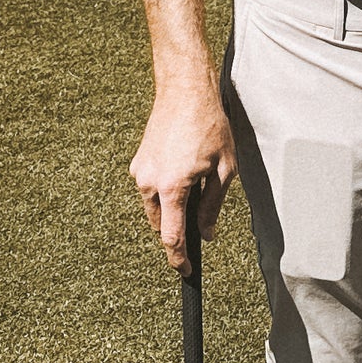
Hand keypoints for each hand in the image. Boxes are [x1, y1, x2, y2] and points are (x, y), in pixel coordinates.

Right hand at [130, 80, 238, 271]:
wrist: (184, 92)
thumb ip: (213, 206)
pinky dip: (164, 192)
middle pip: (160, 225)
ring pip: (154, 207)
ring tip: (196, 190)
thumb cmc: (209, 126)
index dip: (179, 258)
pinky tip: (184, 175)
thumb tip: (207, 234)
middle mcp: (149, 183)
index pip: (172, 237)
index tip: (186, 271)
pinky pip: (150, 189)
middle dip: (177, 232)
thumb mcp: (223, 170)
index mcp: (172, 188)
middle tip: (199, 229)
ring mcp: (139, 172)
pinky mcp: (137, 162)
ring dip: (171, 210)